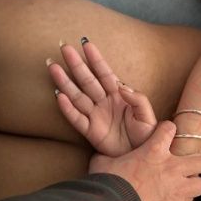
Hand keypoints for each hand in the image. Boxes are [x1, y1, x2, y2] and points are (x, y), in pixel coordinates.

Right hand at [47, 40, 156, 156]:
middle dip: (76, 64)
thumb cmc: (146, 135)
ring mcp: (96, 116)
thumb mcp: (147, 115)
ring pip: (77, 96)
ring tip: (53, 67)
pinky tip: (58, 96)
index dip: (96, 59)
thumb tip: (122, 87)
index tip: (86, 43)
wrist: (141, 156)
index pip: (105, 73)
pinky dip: (67, 108)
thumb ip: (137, 99)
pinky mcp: (90, 132)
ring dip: (65, 82)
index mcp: (119, 96)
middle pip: (87, 80)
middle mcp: (104, 103)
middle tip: (64, 48)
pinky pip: (76, 118)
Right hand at [88, 121, 200, 200]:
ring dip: (195, 187)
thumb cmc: (106, 183)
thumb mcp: (103, 163)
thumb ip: (107, 156)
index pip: (170, 128)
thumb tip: (100, 155)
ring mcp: (178, 189)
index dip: (168, 130)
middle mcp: (172, 168)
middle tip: (193, 167)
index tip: (165, 135)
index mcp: (154, 151)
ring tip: (187, 189)